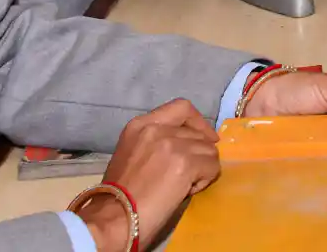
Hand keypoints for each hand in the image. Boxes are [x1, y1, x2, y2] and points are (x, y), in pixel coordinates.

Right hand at [76, 99, 220, 251]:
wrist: (113, 218)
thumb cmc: (119, 195)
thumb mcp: (132, 154)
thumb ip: (157, 143)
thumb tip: (188, 147)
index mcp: (140, 125)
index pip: (181, 107)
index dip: (198, 122)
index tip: (205, 137)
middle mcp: (157, 128)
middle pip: (198, 133)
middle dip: (197, 154)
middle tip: (184, 176)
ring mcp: (173, 144)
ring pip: (209, 150)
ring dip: (202, 169)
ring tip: (182, 186)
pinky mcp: (186, 162)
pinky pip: (212, 167)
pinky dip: (205, 181)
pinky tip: (186, 192)